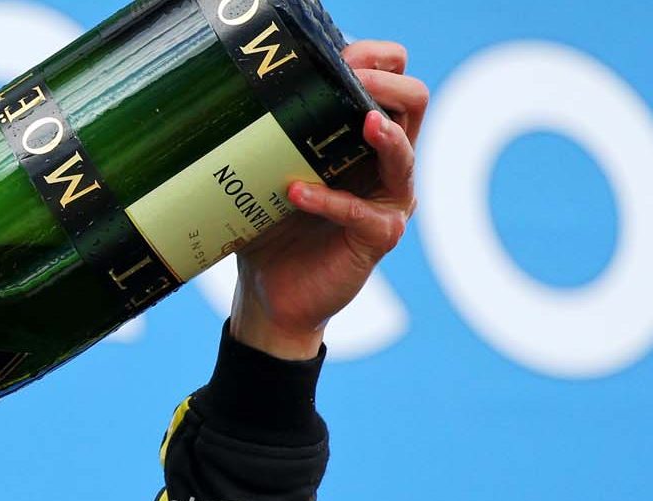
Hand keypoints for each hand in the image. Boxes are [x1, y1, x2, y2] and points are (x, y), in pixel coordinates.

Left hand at [230, 40, 428, 359]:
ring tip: (362, 119)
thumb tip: (237, 90)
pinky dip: (329, 200)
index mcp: (366, 139)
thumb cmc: (270, 226)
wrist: (269, 292)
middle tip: (353, 75)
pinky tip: (295, 192)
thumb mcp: (268, 170)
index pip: (394, 81)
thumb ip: (271, 134)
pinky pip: (362, 213)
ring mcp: (389, 201)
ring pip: (403, 155)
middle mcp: (388, 164)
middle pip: (415, 102)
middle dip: (387, 83)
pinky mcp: (379, 237)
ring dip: (382, 134)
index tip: (341, 54)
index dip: (376, 60)